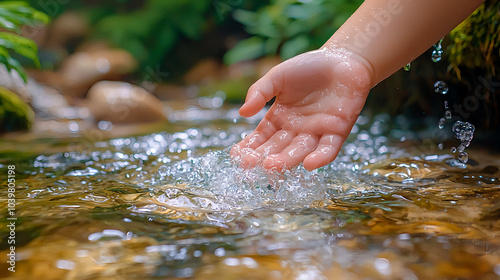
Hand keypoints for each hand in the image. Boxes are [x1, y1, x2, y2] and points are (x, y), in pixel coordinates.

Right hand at [231, 48, 372, 170]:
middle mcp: (296, 129)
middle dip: (265, 157)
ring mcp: (317, 132)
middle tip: (250, 165)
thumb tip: (242, 112)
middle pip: (279, 147)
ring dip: (287, 159)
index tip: (237, 156)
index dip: (250, 147)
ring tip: (272, 166)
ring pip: (300, 150)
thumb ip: (260, 92)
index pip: (262, 137)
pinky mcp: (337, 131)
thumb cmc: (308, 67)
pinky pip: (329, 148)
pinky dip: (320, 157)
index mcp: (280, 118)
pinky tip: (309, 164)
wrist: (342, 59)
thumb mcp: (278, 76)